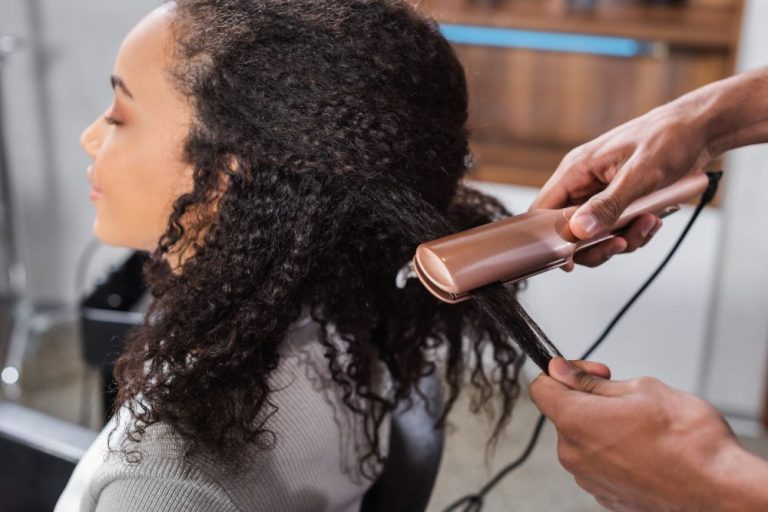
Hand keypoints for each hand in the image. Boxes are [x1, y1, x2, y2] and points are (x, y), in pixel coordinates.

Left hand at [529, 359, 767, 511]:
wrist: (719, 488)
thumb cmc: (687, 438)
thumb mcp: (640, 389)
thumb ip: (591, 382)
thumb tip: (561, 371)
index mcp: (575, 421)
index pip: (540, 388)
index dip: (563, 372)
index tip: (590, 372)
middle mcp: (573, 454)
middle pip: (563, 414)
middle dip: (588, 399)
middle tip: (625, 396)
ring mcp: (588, 479)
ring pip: (582, 440)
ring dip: (602, 427)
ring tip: (642, 425)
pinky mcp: (606, 495)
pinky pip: (598, 463)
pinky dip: (613, 452)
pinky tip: (644, 448)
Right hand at [531, 101, 711, 269]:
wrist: (701, 129)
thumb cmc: (669, 138)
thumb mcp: (638, 175)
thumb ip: (607, 205)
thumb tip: (578, 231)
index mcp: (576, 170)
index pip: (543, 210)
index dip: (549, 239)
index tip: (567, 260)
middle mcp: (583, 183)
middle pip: (570, 230)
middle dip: (597, 244)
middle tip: (622, 244)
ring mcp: (601, 193)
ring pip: (596, 234)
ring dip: (623, 238)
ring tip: (650, 223)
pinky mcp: (620, 200)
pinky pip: (617, 228)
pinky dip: (635, 231)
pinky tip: (655, 219)